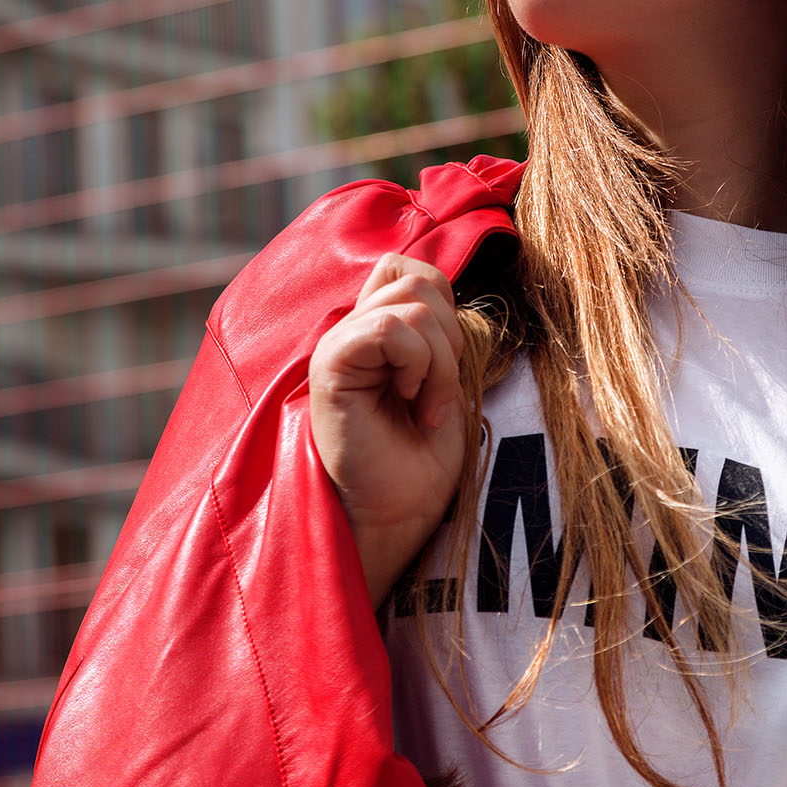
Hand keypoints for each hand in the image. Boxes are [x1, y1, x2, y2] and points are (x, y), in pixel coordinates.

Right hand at [309, 252, 468, 604]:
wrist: (396, 515)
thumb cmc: (419, 460)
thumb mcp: (445, 383)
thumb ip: (439, 333)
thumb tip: (455, 289)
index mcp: (376, 330)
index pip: (414, 271)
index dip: (447, 310)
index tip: (445, 371)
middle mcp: (352, 329)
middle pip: (418, 278)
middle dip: (450, 338)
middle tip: (435, 395)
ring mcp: (339, 344)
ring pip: (414, 301)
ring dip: (439, 360)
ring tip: (423, 405)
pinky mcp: (331, 363)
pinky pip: (389, 326)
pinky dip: (418, 364)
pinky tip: (409, 402)